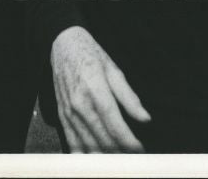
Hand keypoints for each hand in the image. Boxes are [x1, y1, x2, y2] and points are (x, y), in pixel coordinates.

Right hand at [50, 26, 150, 151]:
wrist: (63, 46)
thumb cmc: (91, 55)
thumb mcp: (114, 69)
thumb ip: (129, 96)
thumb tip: (146, 118)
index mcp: (95, 89)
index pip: (114, 125)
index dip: (129, 142)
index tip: (141, 150)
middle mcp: (80, 104)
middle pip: (103, 140)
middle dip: (121, 154)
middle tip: (135, 159)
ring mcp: (69, 112)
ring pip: (89, 146)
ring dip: (106, 158)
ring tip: (121, 162)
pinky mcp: (62, 117)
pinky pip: (73, 143)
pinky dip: (85, 156)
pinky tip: (97, 162)